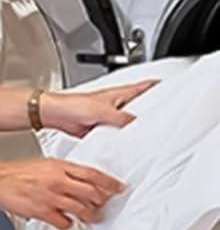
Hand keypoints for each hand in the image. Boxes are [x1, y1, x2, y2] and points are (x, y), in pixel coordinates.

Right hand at [0, 158, 124, 229]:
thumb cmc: (16, 173)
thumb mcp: (44, 164)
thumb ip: (64, 172)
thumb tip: (82, 180)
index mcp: (59, 166)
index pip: (93, 174)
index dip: (110, 183)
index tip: (118, 188)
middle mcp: (58, 181)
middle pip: (93, 194)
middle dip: (102, 202)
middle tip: (103, 205)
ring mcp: (52, 197)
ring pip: (83, 210)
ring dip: (89, 215)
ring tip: (89, 216)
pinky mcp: (44, 212)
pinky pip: (65, 223)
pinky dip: (67, 223)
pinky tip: (64, 220)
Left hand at [41, 80, 159, 137]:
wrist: (55, 115)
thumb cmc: (72, 105)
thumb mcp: (103, 111)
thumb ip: (122, 118)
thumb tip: (138, 124)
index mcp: (119, 93)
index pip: (144, 87)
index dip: (159, 86)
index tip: (174, 88)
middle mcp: (116, 103)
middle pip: (141, 105)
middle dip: (154, 110)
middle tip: (169, 117)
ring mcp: (110, 115)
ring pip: (131, 120)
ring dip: (138, 126)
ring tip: (153, 133)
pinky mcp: (102, 126)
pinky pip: (119, 132)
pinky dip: (125, 137)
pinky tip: (130, 144)